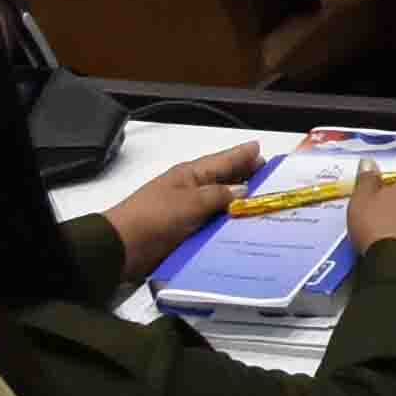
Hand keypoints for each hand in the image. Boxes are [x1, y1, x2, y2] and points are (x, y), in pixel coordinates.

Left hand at [103, 143, 266, 281]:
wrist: (123, 247)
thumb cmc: (154, 216)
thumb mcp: (190, 202)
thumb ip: (219, 195)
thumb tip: (244, 189)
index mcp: (190, 175)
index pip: (222, 161)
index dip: (241, 155)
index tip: (260, 149)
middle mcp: (192, 190)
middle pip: (224, 181)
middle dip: (246, 177)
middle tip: (272, 175)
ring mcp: (190, 212)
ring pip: (221, 205)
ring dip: (240, 204)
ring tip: (266, 203)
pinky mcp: (188, 234)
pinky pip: (214, 226)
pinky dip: (229, 226)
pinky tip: (245, 230)